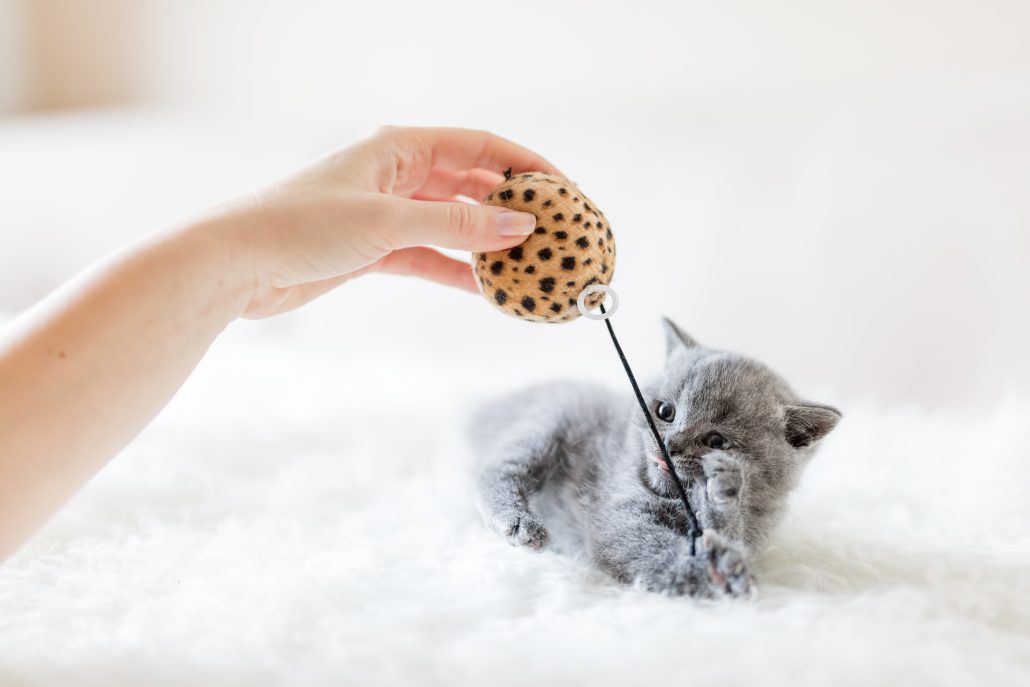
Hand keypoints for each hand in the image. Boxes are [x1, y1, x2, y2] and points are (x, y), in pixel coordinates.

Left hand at [208, 126, 559, 317]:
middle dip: (513, 207)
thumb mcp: (387, 223)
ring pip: (454, 225)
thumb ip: (458, 227)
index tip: (564, 191)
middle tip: (555, 232)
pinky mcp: (375, 250)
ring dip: (488, 245)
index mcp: (400, 147)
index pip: (480, 146)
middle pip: (472, 184)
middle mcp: (398, 174)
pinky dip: (458, 273)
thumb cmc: (300, 227)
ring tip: (529, 265)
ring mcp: (388, 213)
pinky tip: (488, 290)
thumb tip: (521, 226)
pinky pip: (432, 258)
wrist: (235, 266)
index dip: (526, 165)